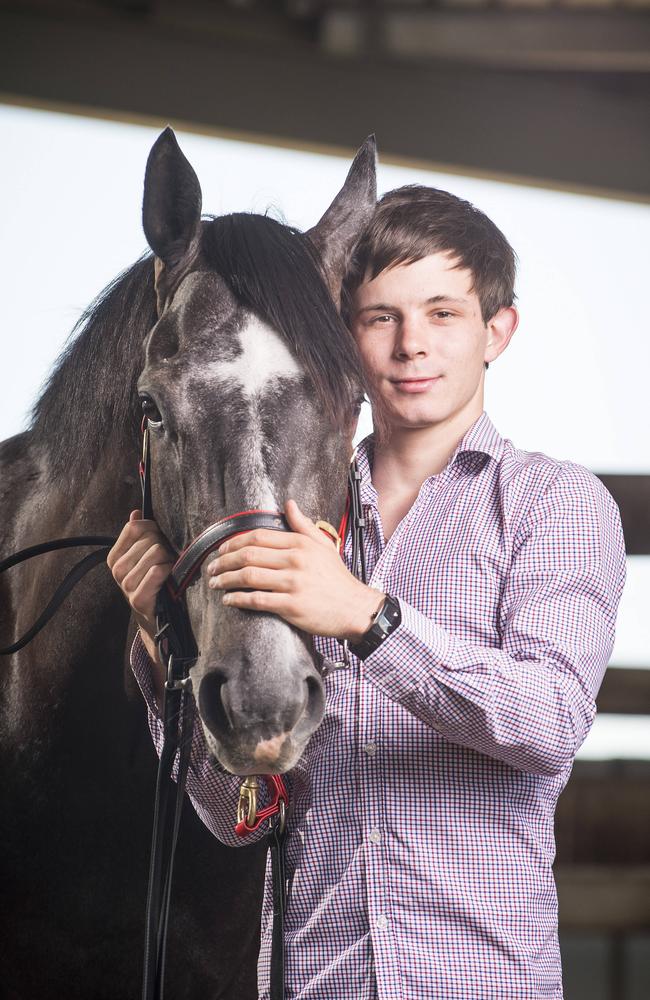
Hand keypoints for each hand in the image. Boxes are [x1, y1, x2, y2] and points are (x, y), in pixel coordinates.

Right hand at [107, 510, 174, 645]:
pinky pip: (157, 571)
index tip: (159, 538)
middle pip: (149, 539)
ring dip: (168, 559)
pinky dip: (168, 570)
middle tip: (165, 559)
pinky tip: (169, 577)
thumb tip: (135, 513)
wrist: (155, 615)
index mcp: (114, 557)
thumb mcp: (143, 556)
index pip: (134, 527)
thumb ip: (138, 534)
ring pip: (156, 552)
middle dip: (163, 546)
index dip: (152, 528)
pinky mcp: (138, 598)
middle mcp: (117, 570)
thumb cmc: (151, 580)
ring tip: (167, 569)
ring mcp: (126, 585)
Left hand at [206, 499, 384, 640]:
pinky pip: (257, 600)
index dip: (233, 543)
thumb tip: (289, 504)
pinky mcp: (291, 606)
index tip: (221, 550)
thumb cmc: (337, 579)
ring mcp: (293, 583)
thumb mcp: (323, 545)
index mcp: (300, 544)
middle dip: (224, 561)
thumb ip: (303, 525)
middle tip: (211, 568)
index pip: (258, 536)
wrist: (355, 609)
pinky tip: (229, 600)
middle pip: (248, 555)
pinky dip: (238, 599)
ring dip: (226, 579)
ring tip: (215, 583)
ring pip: (248, 577)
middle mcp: (295, 560)